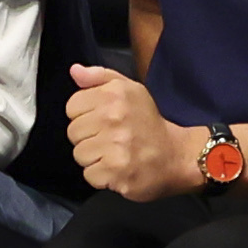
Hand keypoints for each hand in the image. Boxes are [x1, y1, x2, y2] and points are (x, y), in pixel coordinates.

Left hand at [64, 61, 194, 202]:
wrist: (175, 155)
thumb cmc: (148, 121)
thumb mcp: (129, 89)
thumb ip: (99, 77)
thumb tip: (74, 71)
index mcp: (114, 94)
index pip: (72, 107)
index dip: (84, 116)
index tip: (102, 121)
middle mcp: (114, 117)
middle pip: (73, 132)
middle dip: (88, 138)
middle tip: (110, 139)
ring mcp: (116, 146)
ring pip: (79, 154)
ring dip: (94, 158)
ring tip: (114, 154)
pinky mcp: (117, 172)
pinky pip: (89, 175)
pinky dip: (101, 177)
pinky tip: (117, 168)